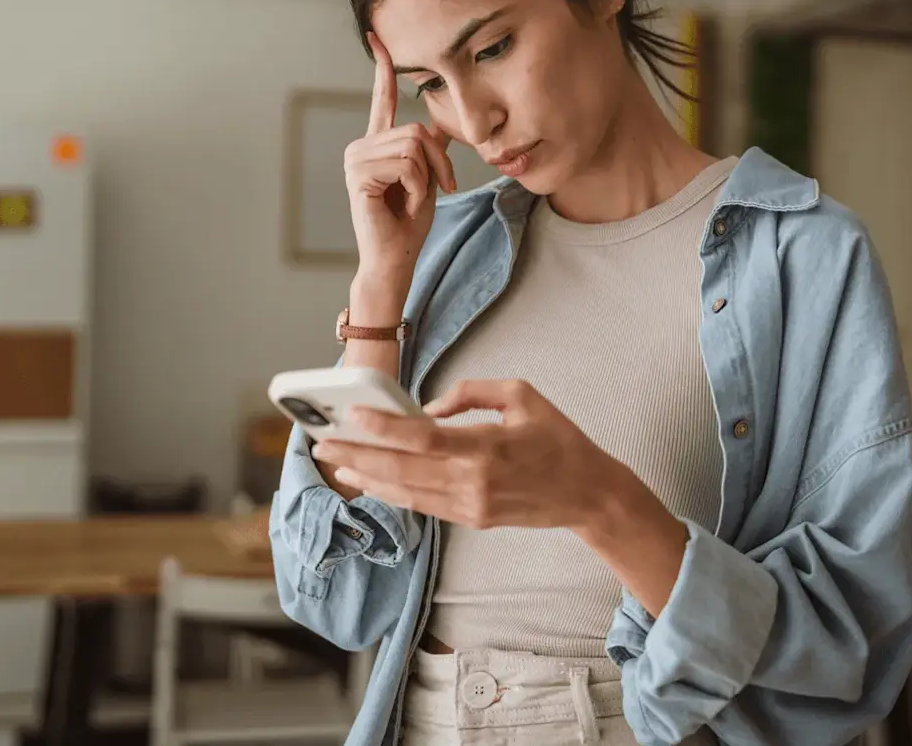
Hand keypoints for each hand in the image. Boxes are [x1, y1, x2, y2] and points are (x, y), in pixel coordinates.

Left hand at [311, 380, 615, 531]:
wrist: (587, 493)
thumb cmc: (558, 438)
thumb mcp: (523, 395)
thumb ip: (472, 393)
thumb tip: (430, 407)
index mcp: (487, 446)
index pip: (422, 438)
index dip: (382, 428)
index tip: (352, 415)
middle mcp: (473, 481)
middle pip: (402, 469)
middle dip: (357, 455)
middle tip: (323, 442)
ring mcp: (470, 505)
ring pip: (406, 492)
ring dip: (366, 478)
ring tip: (336, 462)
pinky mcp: (472, 519)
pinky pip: (422, 505)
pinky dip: (392, 493)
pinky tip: (370, 482)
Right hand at [344, 32, 456, 283]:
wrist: (395, 258)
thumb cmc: (410, 223)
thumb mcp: (427, 178)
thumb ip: (427, 149)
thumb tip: (436, 126)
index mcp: (377, 145)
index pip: (382, 101)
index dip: (382, 70)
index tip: (378, 39)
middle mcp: (361, 146)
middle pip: (416, 130)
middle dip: (438, 161)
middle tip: (437, 188)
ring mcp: (355, 159)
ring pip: (413, 146)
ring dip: (427, 177)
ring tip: (413, 199)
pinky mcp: (358, 174)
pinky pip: (406, 165)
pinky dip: (416, 188)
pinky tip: (402, 204)